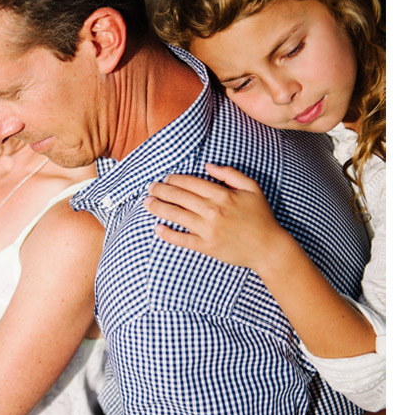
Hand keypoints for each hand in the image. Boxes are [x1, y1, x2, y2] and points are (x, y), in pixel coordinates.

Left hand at [145, 164, 280, 277]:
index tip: (166, 178)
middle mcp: (212, 210)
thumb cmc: (261, 217)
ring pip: (176, 215)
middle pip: (179, 196)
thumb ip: (230, 174)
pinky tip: (157, 228)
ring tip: (147, 203)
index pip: (190, 183)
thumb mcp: (252, 188)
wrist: (268, 248)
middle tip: (150, 187)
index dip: (175, 179)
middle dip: (161, 190)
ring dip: (158, 207)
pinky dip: (168, 234)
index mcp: (222, 194)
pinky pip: (182, 239)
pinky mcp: (206, 246)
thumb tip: (208, 166)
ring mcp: (208, 229)